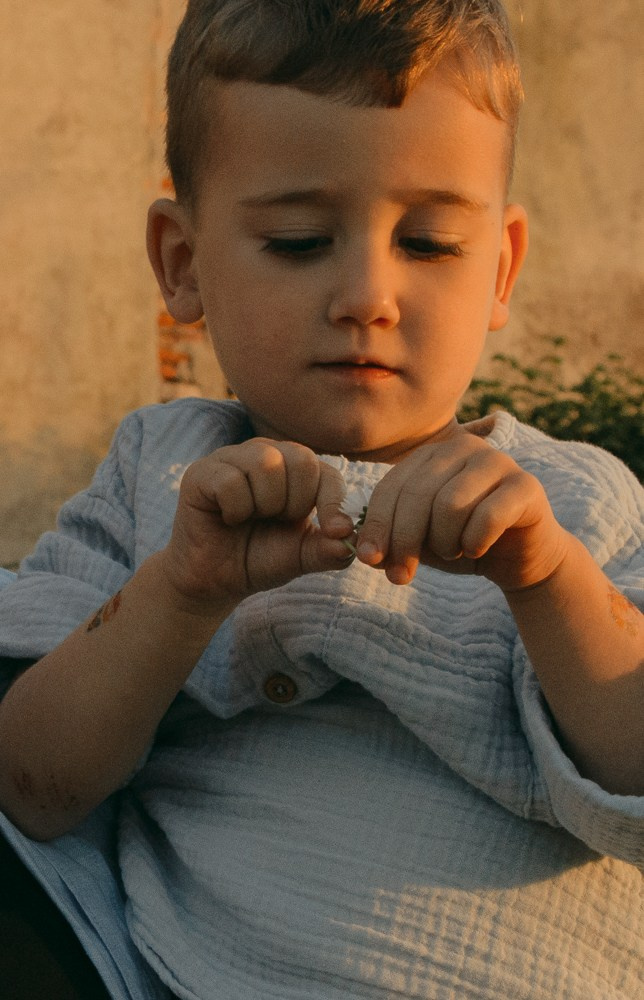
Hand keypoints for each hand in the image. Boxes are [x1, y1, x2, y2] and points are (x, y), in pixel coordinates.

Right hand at [160, 438, 353, 608]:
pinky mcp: (202, 472)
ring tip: (250, 518)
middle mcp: (266, 454)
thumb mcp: (301, 557)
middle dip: (294, 504)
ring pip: (266, 464)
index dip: (334, 503)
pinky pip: (232, 481)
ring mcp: (232, 458)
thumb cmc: (259, 558)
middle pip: (301, 460)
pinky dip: (235, 509)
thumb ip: (329, 549)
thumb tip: (350, 538)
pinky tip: (227, 517)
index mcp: (295, 469)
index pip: (328, 472)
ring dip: (264, 505)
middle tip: (274, 521)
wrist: (215, 581)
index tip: (335, 531)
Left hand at [355, 428, 570, 592]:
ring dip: (445, 542)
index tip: (369, 560)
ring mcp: (498, 462)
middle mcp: (464, 447)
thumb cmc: (463, 543)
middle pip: (418, 494)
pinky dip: (475, 543)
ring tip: (454, 550)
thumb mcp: (419, 544)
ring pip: (451, 504)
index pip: (391, 485)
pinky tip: (477, 549)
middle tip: (404, 575)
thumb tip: (365, 553)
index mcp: (433, 454)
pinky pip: (488, 516)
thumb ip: (391, 542)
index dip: (377, 525)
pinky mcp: (526, 485)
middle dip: (405, 540)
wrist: (520, 557)